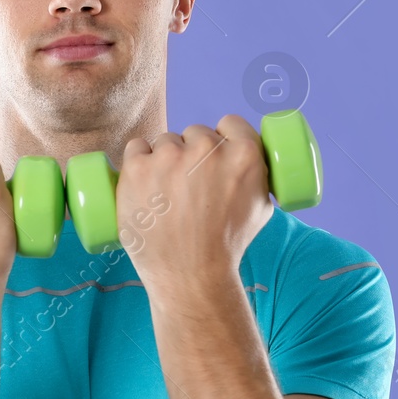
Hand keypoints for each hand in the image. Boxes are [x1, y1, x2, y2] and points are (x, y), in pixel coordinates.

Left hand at [115, 113, 273, 299]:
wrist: (191, 275)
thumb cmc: (227, 245)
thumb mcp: (261, 207)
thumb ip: (258, 175)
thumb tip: (251, 159)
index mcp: (244, 153)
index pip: (229, 123)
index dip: (222, 137)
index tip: (214, 155)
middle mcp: (207, 149)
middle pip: (195, 133)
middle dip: (192, 154)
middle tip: (190, 187)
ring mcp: (169, 157)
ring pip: (165, 142)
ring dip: (164, 160)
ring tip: (166, 195)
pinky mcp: (138, 168)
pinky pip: (136, 148)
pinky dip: (138, 162)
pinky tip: (143, 184)